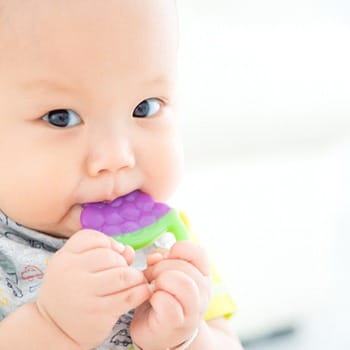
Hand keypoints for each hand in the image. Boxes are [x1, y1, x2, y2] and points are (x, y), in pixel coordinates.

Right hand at [36, 229, 151, 348]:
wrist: (54, 328)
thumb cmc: (71, 290)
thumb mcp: (77, 266)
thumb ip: (104, 252)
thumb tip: (128, 250)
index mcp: (65, 257)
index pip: (93, 238)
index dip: (108, 244)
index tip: (112, 254)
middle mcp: (71, 272)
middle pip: (110, 256)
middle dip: (123, 262)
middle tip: (123, 272)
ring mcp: (84, 293)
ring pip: (123, 274)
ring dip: (135, 276)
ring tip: (135, 281)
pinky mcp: (99, 312)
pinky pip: (129, 296)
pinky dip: (141, 291)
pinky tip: (141, 291)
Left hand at [130, 241, 210, 349]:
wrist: (158, 332)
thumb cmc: (161, 298)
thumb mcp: (164, 271)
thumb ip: (161, 259)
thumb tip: (156, 257)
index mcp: (202, 276)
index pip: (199, 253)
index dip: (178, 250)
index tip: (165, 258)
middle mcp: (202, 293)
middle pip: (185, 267)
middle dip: (160, 266)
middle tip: (151, 277)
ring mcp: (191, 312)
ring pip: (184, 283)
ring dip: (160, 280)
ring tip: (152, 288)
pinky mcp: (175, 325)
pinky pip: (167, 303)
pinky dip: (155, 298)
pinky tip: (152, 301)